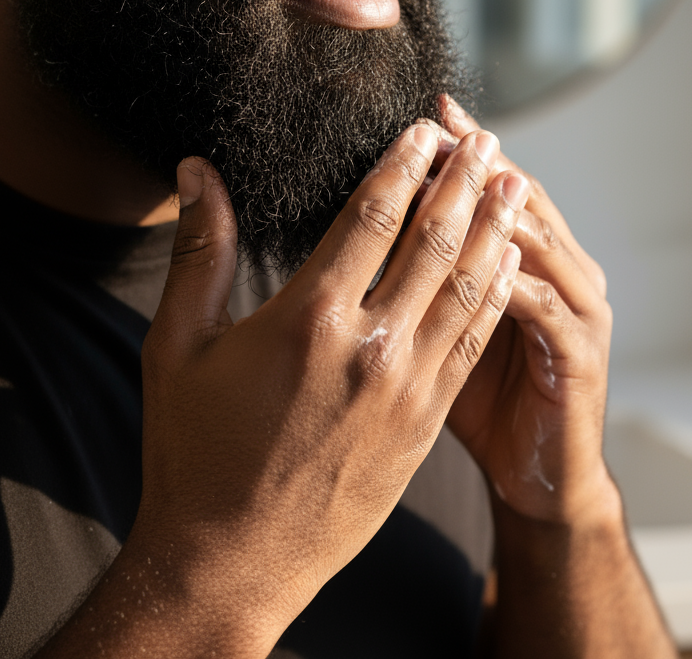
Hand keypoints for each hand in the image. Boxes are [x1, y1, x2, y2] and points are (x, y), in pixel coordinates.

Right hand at [131, 124, 527, 643]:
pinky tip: (505, 268)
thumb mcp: (178, 345)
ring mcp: (406, 391)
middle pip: (433, 243)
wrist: (232, 559)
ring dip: (494, 231)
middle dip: (464, 184)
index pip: (371, 217)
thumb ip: (200, 252)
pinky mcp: (423, 427)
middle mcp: (369, 347)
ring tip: (513, 186)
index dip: (402, 166)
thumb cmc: (193, 451)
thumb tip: (195, 173)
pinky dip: (493, 299)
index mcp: (307, 319)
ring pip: (466, 290)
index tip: (424, 131)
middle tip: (485, 141)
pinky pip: (471, 347)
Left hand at [440, 97, 616, 524]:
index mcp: (520, 264)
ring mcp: (573, 311)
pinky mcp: (578, 356)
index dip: (455, 157)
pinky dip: (517, 281)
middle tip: (441, 127)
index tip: (423, 120)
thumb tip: (366, 234)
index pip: (486, 194)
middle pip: (516, 201)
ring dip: (499, 208)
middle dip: (476, 164)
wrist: (532, 472)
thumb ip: (422, 278)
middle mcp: (554, 274)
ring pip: (537, 243)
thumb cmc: (479, 399)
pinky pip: (546, 309)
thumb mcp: (445, 326)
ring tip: (466, 172)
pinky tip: (491, 257)